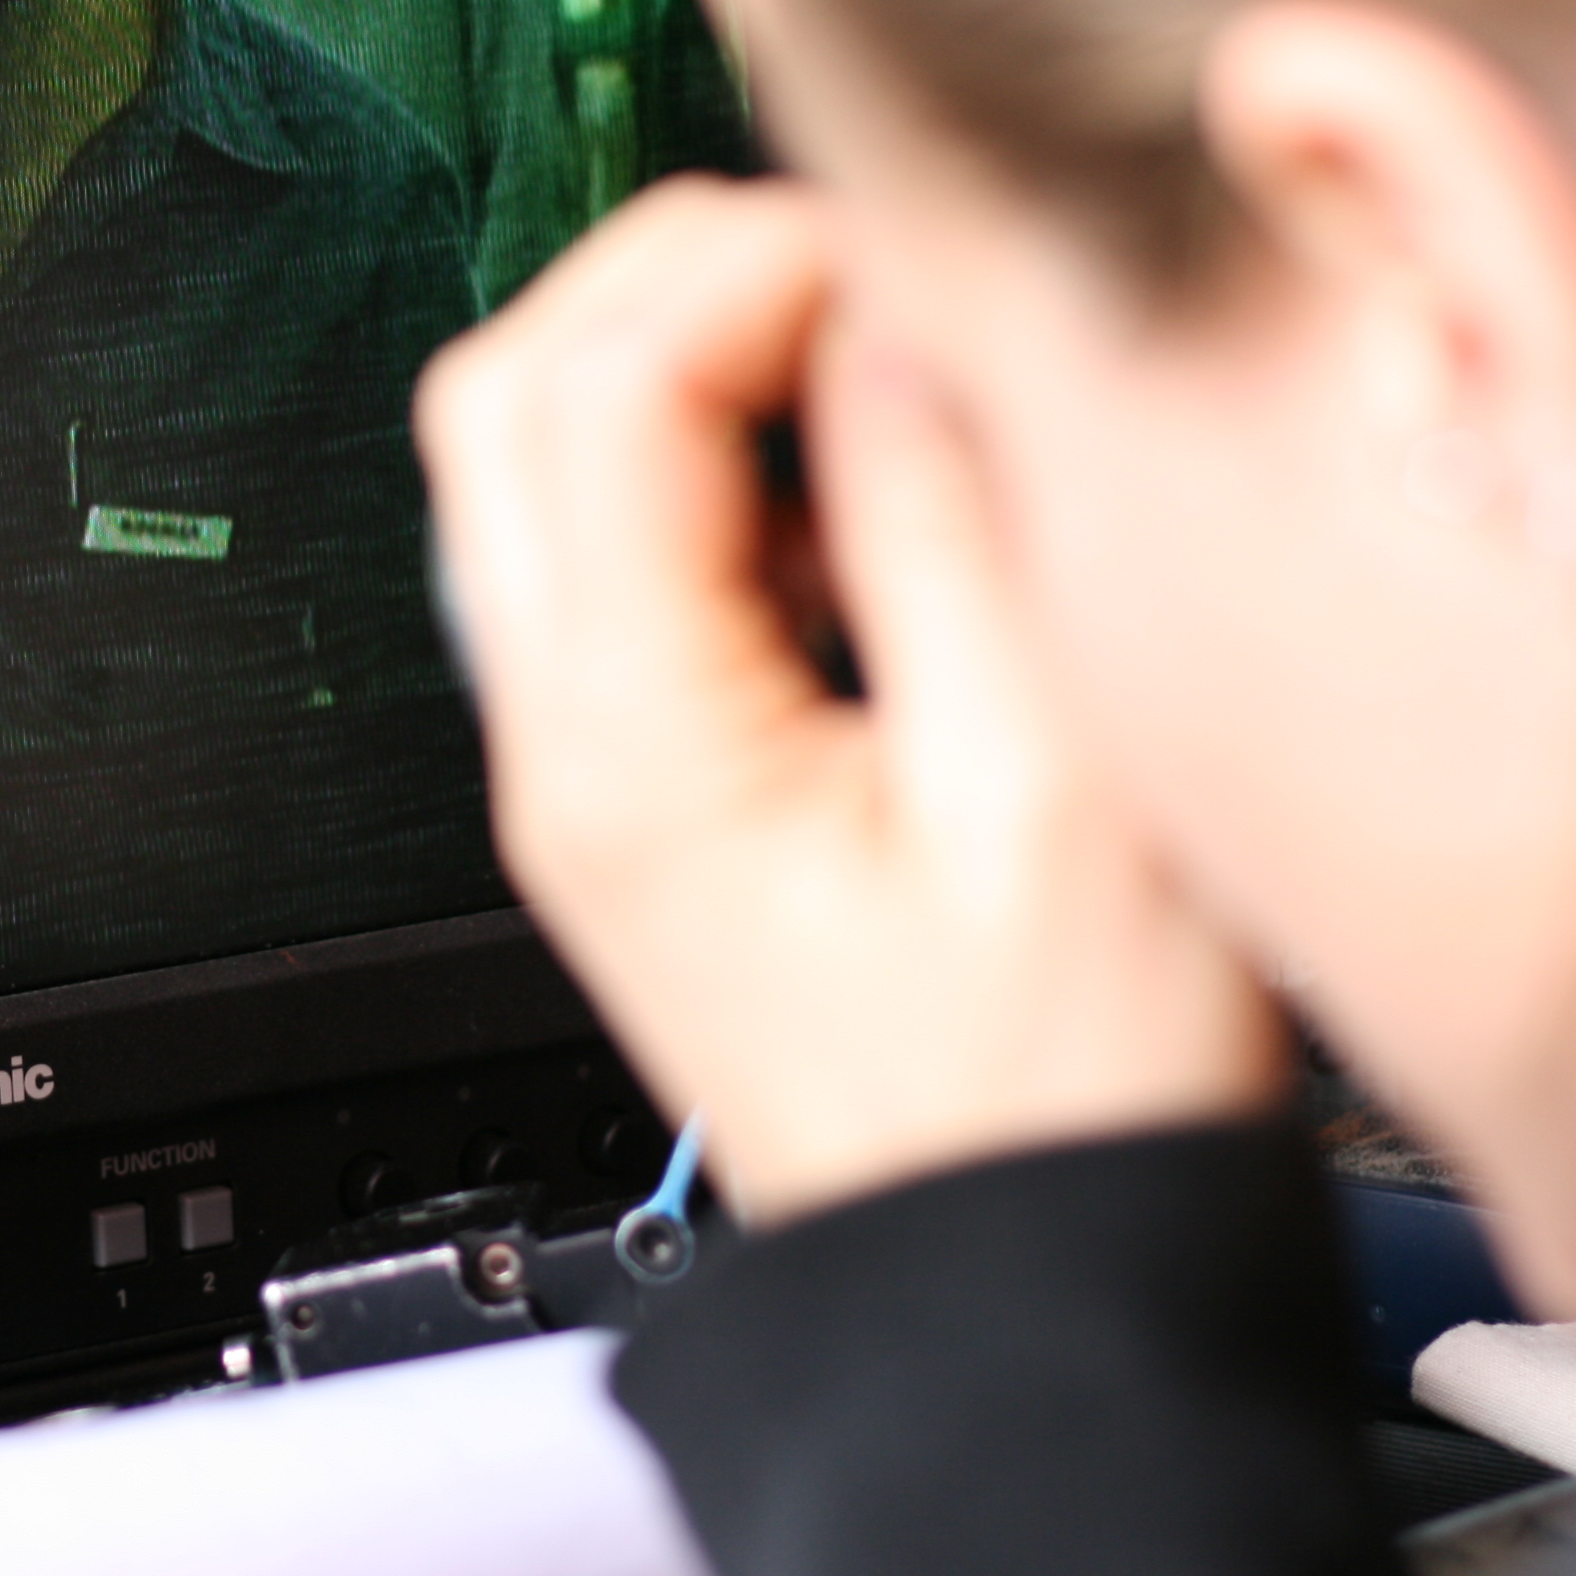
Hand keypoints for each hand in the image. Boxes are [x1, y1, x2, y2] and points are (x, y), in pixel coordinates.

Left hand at [414, 178, 1283, 1225]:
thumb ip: (955, 524)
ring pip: (548, 465)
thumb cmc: (1063, 1113)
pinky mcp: (650, 783)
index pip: (599, 384)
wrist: (1021, 1309)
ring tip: (889, 419)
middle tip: (876, 293)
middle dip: (686, 282)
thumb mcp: (1057, 788)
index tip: (911, 275)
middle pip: (512, 394)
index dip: (755, 267)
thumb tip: (901, 315)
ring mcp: (587, 766)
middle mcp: (562, 745)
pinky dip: (727, 482)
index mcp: (633, 742)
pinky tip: (877, 531)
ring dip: (699, 377)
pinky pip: (626, 560)